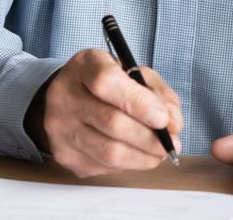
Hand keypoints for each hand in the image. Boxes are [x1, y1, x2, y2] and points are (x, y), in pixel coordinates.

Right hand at [40, 48, 182, 176]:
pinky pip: (102, 167)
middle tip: (171, 142)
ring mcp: (59, 127)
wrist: (68, 98)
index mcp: (84, 65)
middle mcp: (64, 95)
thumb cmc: (107, 84)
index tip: (163, 119)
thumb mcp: (134, 73)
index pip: (106, 82)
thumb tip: (173, 123)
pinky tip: (136, 155)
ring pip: (108, 152)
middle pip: (111, 122)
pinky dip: (127, 165)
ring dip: (142, 156)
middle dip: (149, 137)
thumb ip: (157, 93)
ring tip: (159, 152)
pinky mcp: (63, 154)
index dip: (139, 103)